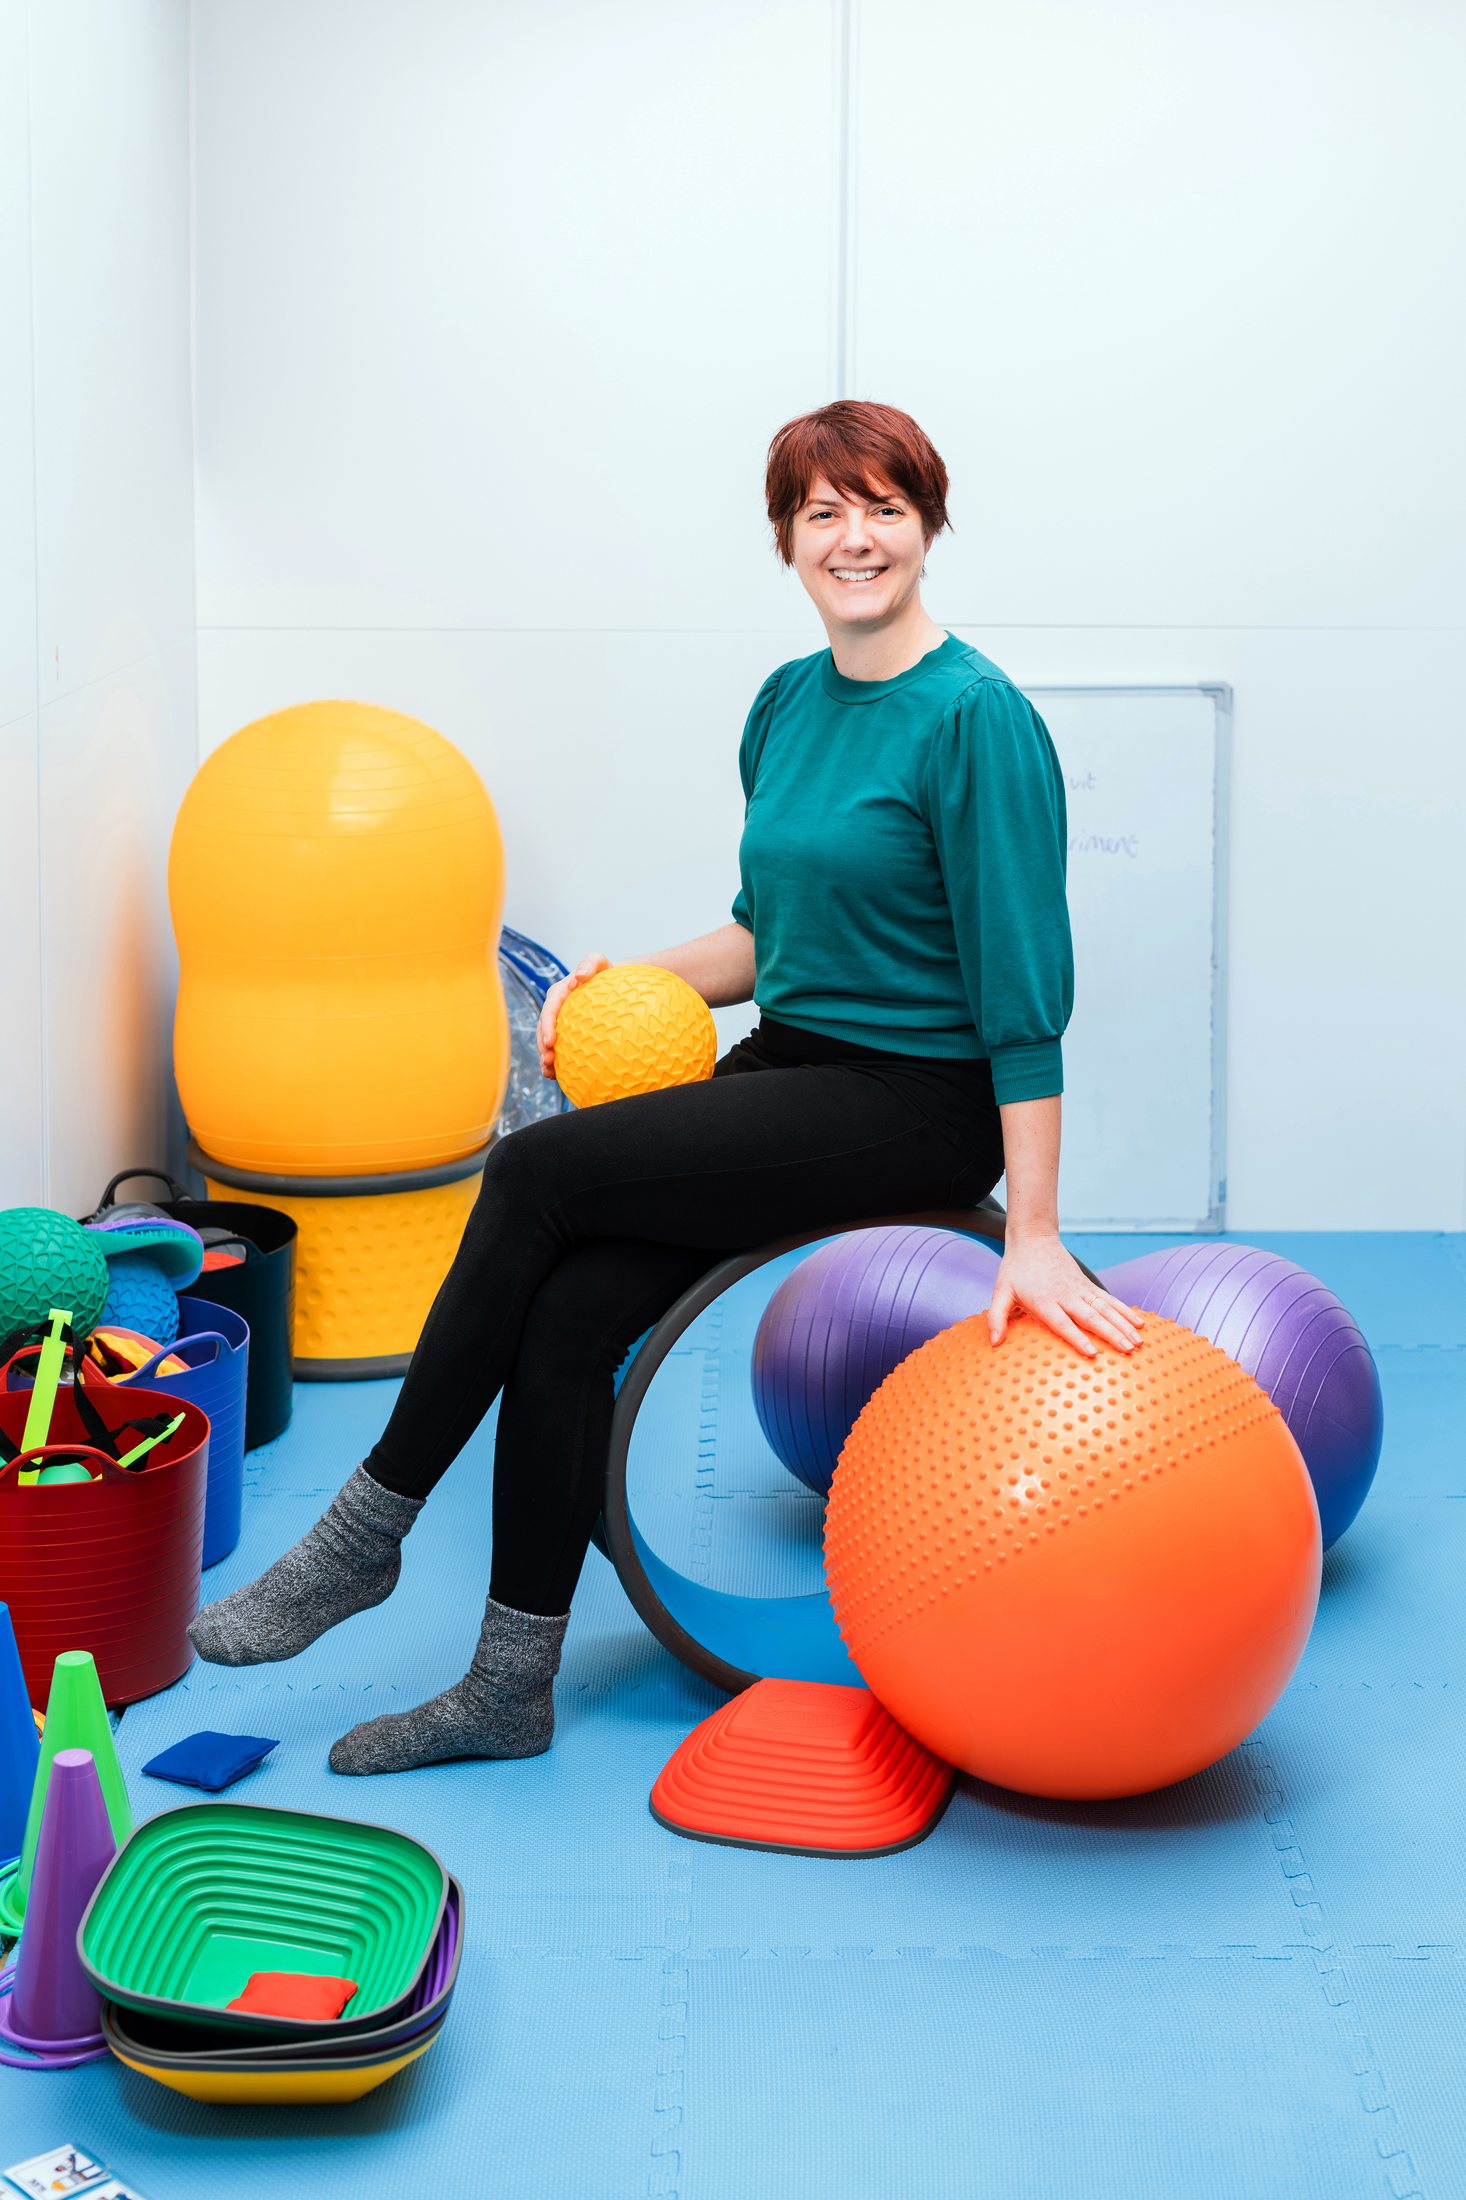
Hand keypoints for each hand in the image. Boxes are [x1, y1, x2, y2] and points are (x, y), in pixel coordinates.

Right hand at [538, 954, 610, 1078]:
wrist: (613, 985)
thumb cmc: (607, 973)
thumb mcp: (600, 962)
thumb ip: (590, 963)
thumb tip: (580, 976)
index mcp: (560, 992)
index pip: (550, 1009)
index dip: (547, 1026)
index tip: (551, 1042)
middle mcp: (557, 1008)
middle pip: (544, 1028)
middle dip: (542, 1046)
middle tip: (547, 1061)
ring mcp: (560, 1022)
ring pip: (546, 1041)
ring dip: (544, 1057)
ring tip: (547, 1072)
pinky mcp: (567, 1033)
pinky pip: (558, 1048)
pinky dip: (554, 1062)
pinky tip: (554, 1076)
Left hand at [987, 1236, 1143, 1357]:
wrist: (1034, 1239)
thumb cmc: (1015, 1269)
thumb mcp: (1000, 1291)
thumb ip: (997, 1316)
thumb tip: (994, 1341)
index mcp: (1044, 1301)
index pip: (1063, 1323)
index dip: (1076, 1338)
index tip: (1091, 1353)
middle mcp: (1066, 1296)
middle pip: (1091, 1318)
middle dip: (1111, 1335)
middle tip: (1127, 1350)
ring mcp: (1080, 1290)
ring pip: (1105, 1309)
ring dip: (1123, 1325)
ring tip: (1138, 1342)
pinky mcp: (1088, 1285)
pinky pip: (1109, 1300)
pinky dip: (1124, 1311)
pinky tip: (1139, 1322)